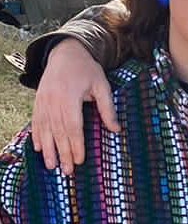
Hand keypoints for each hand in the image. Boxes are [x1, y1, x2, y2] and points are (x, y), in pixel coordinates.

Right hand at [32, 40, 118, 174]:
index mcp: (69, 96)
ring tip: (51, 166)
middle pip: (58, 131)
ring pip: (45, 129)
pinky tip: (37, 148)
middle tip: (67, 171)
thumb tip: (116, 130)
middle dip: (62, 153)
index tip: (80, 160)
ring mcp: (43, 100)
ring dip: (47, 149)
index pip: (73, 126)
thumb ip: (108, 108)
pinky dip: (36, 135)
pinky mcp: (38, 100)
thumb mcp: (102, 85)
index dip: (76, 144)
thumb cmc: (87, 70)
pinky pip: (36, 121)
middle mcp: (53, 100)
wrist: (65, 52)